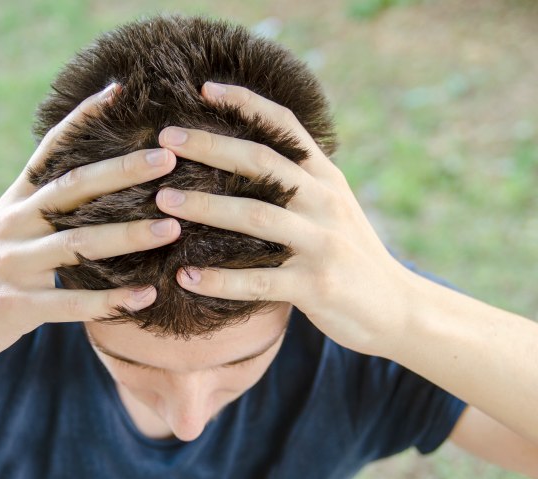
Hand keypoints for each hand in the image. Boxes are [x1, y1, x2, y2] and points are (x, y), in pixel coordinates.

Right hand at [0, 84, 179, 373]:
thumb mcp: (5, 232)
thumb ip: (40, 210)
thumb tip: (89, 187)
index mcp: (13, 203)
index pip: (49, 151)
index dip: (81, 119)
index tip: (117, 92)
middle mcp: (12, 225)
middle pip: (72, 189)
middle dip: (122, 171)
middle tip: (168, 157)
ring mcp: (12, 266)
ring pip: (77, 244)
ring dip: (128, 235)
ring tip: (172, 228)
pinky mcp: (14, 307)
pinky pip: (70, 304)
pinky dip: (109, 302)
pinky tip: (145, 296)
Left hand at [155, 82, 411, 356]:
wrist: (396, 306)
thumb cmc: (350, 253)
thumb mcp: (333, 206)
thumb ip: (299, 181)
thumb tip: (245, 157)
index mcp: (325, 179)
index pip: (286, 127)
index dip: (246, 103)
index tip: (205, 89)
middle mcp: (324, 202)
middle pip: (262, 163)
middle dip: (210, 147)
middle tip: (165, 140)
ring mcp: (321, 243)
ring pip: (256, 217)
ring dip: (206, 207)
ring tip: (163, 202)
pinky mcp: (316, 286)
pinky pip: (258, 282)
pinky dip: (219, 280)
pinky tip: (186, 277)